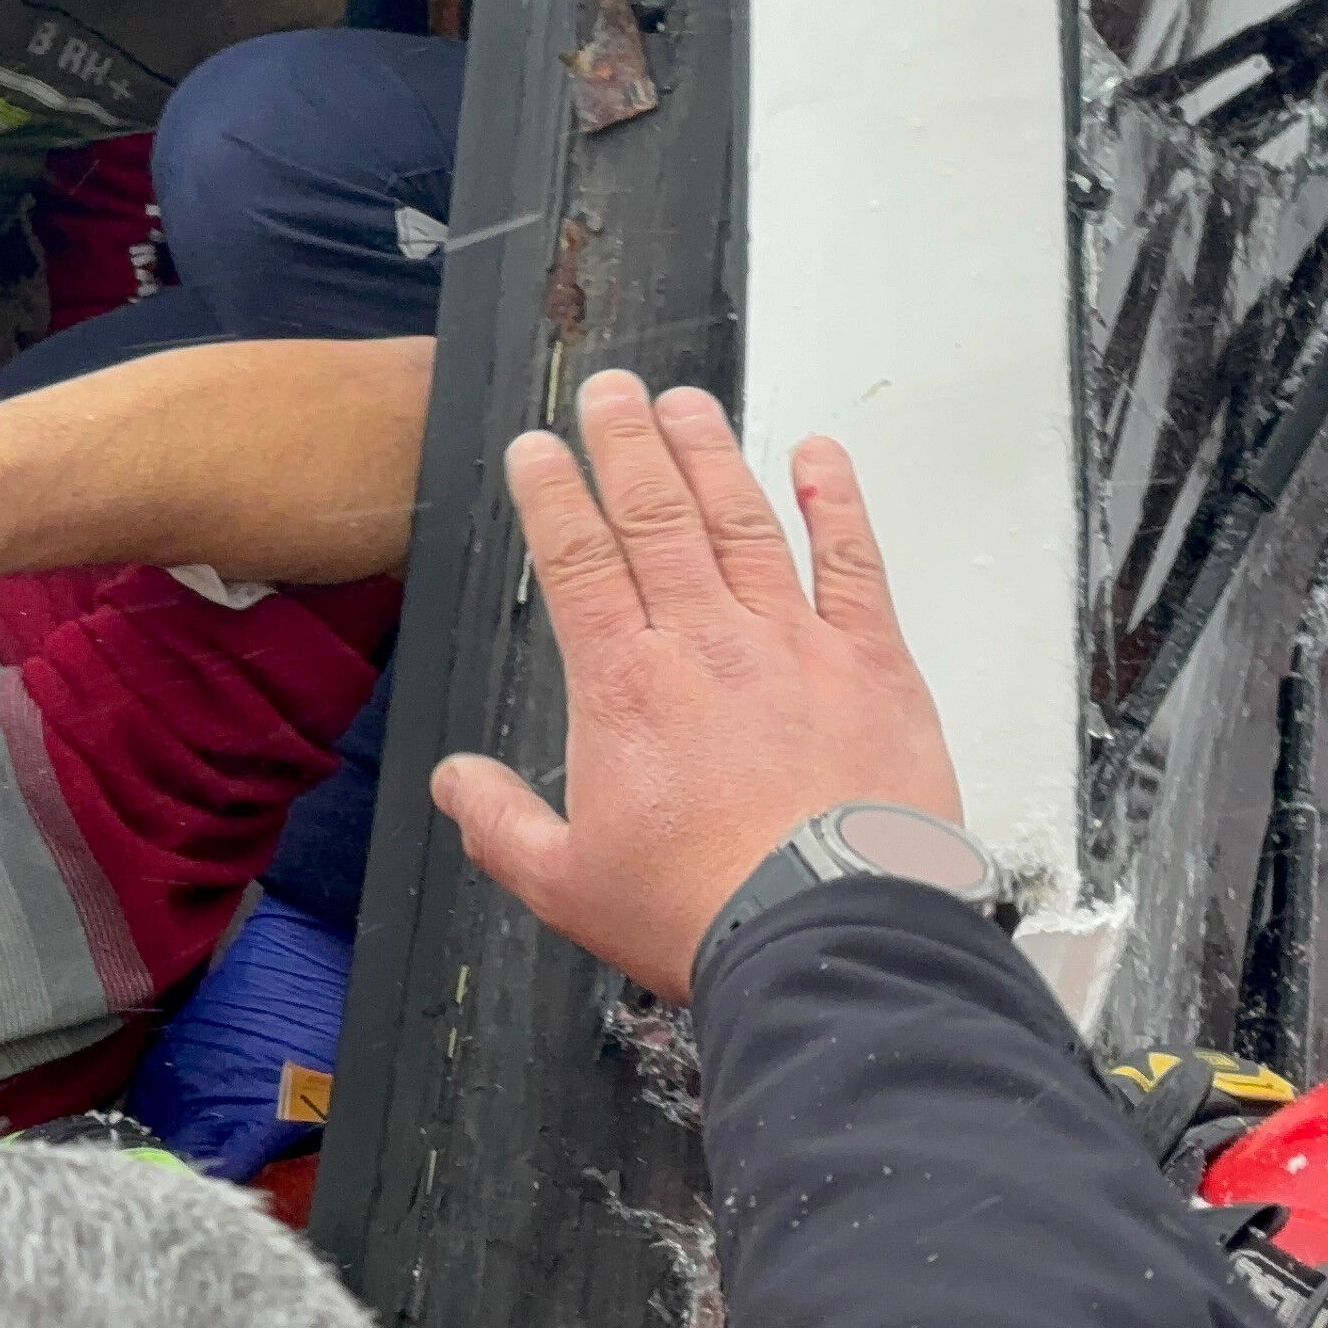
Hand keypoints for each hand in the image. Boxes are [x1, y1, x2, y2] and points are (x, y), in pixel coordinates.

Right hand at [429, 373, 961, 998]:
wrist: (829, 935)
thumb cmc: (705, 913)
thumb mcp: (566, 883)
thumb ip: (501, 824)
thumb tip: (456, 783)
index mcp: (626, 687)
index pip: (578, 558)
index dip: (553, 494)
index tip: (539, 450)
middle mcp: (706, 645)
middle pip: (655, 515)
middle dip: (625, 443)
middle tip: (610, 391)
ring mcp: (793, 645)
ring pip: (743, 520)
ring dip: (710, 453)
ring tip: (686, 404)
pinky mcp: (872, 665)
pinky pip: (853, 563)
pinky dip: (838, 503)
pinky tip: (821, 457)